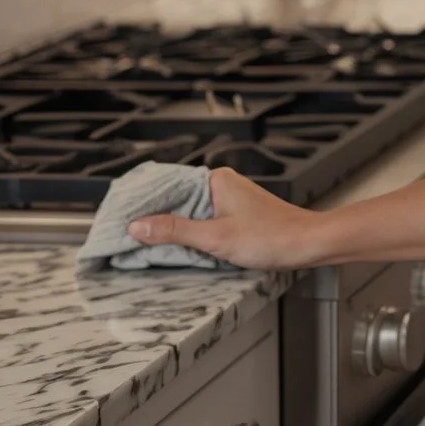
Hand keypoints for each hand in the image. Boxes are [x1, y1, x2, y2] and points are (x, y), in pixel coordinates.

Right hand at [126, 166, 329, 270]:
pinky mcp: (234, 215)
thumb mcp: (215, 237)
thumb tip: (136, 225)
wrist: (309, 244)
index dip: (140, 202)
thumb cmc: (271, 238)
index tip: (115, 216)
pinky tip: (171, 245)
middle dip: (149, 216)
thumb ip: (174, 230)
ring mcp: (228, 200)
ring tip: (136, 241)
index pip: (165, 185)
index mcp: (214, 180)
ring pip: (186, 211)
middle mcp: (220, 185)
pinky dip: (184, 232)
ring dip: (166, 226)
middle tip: (119, 233)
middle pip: (174, 198)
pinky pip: (201, 220)